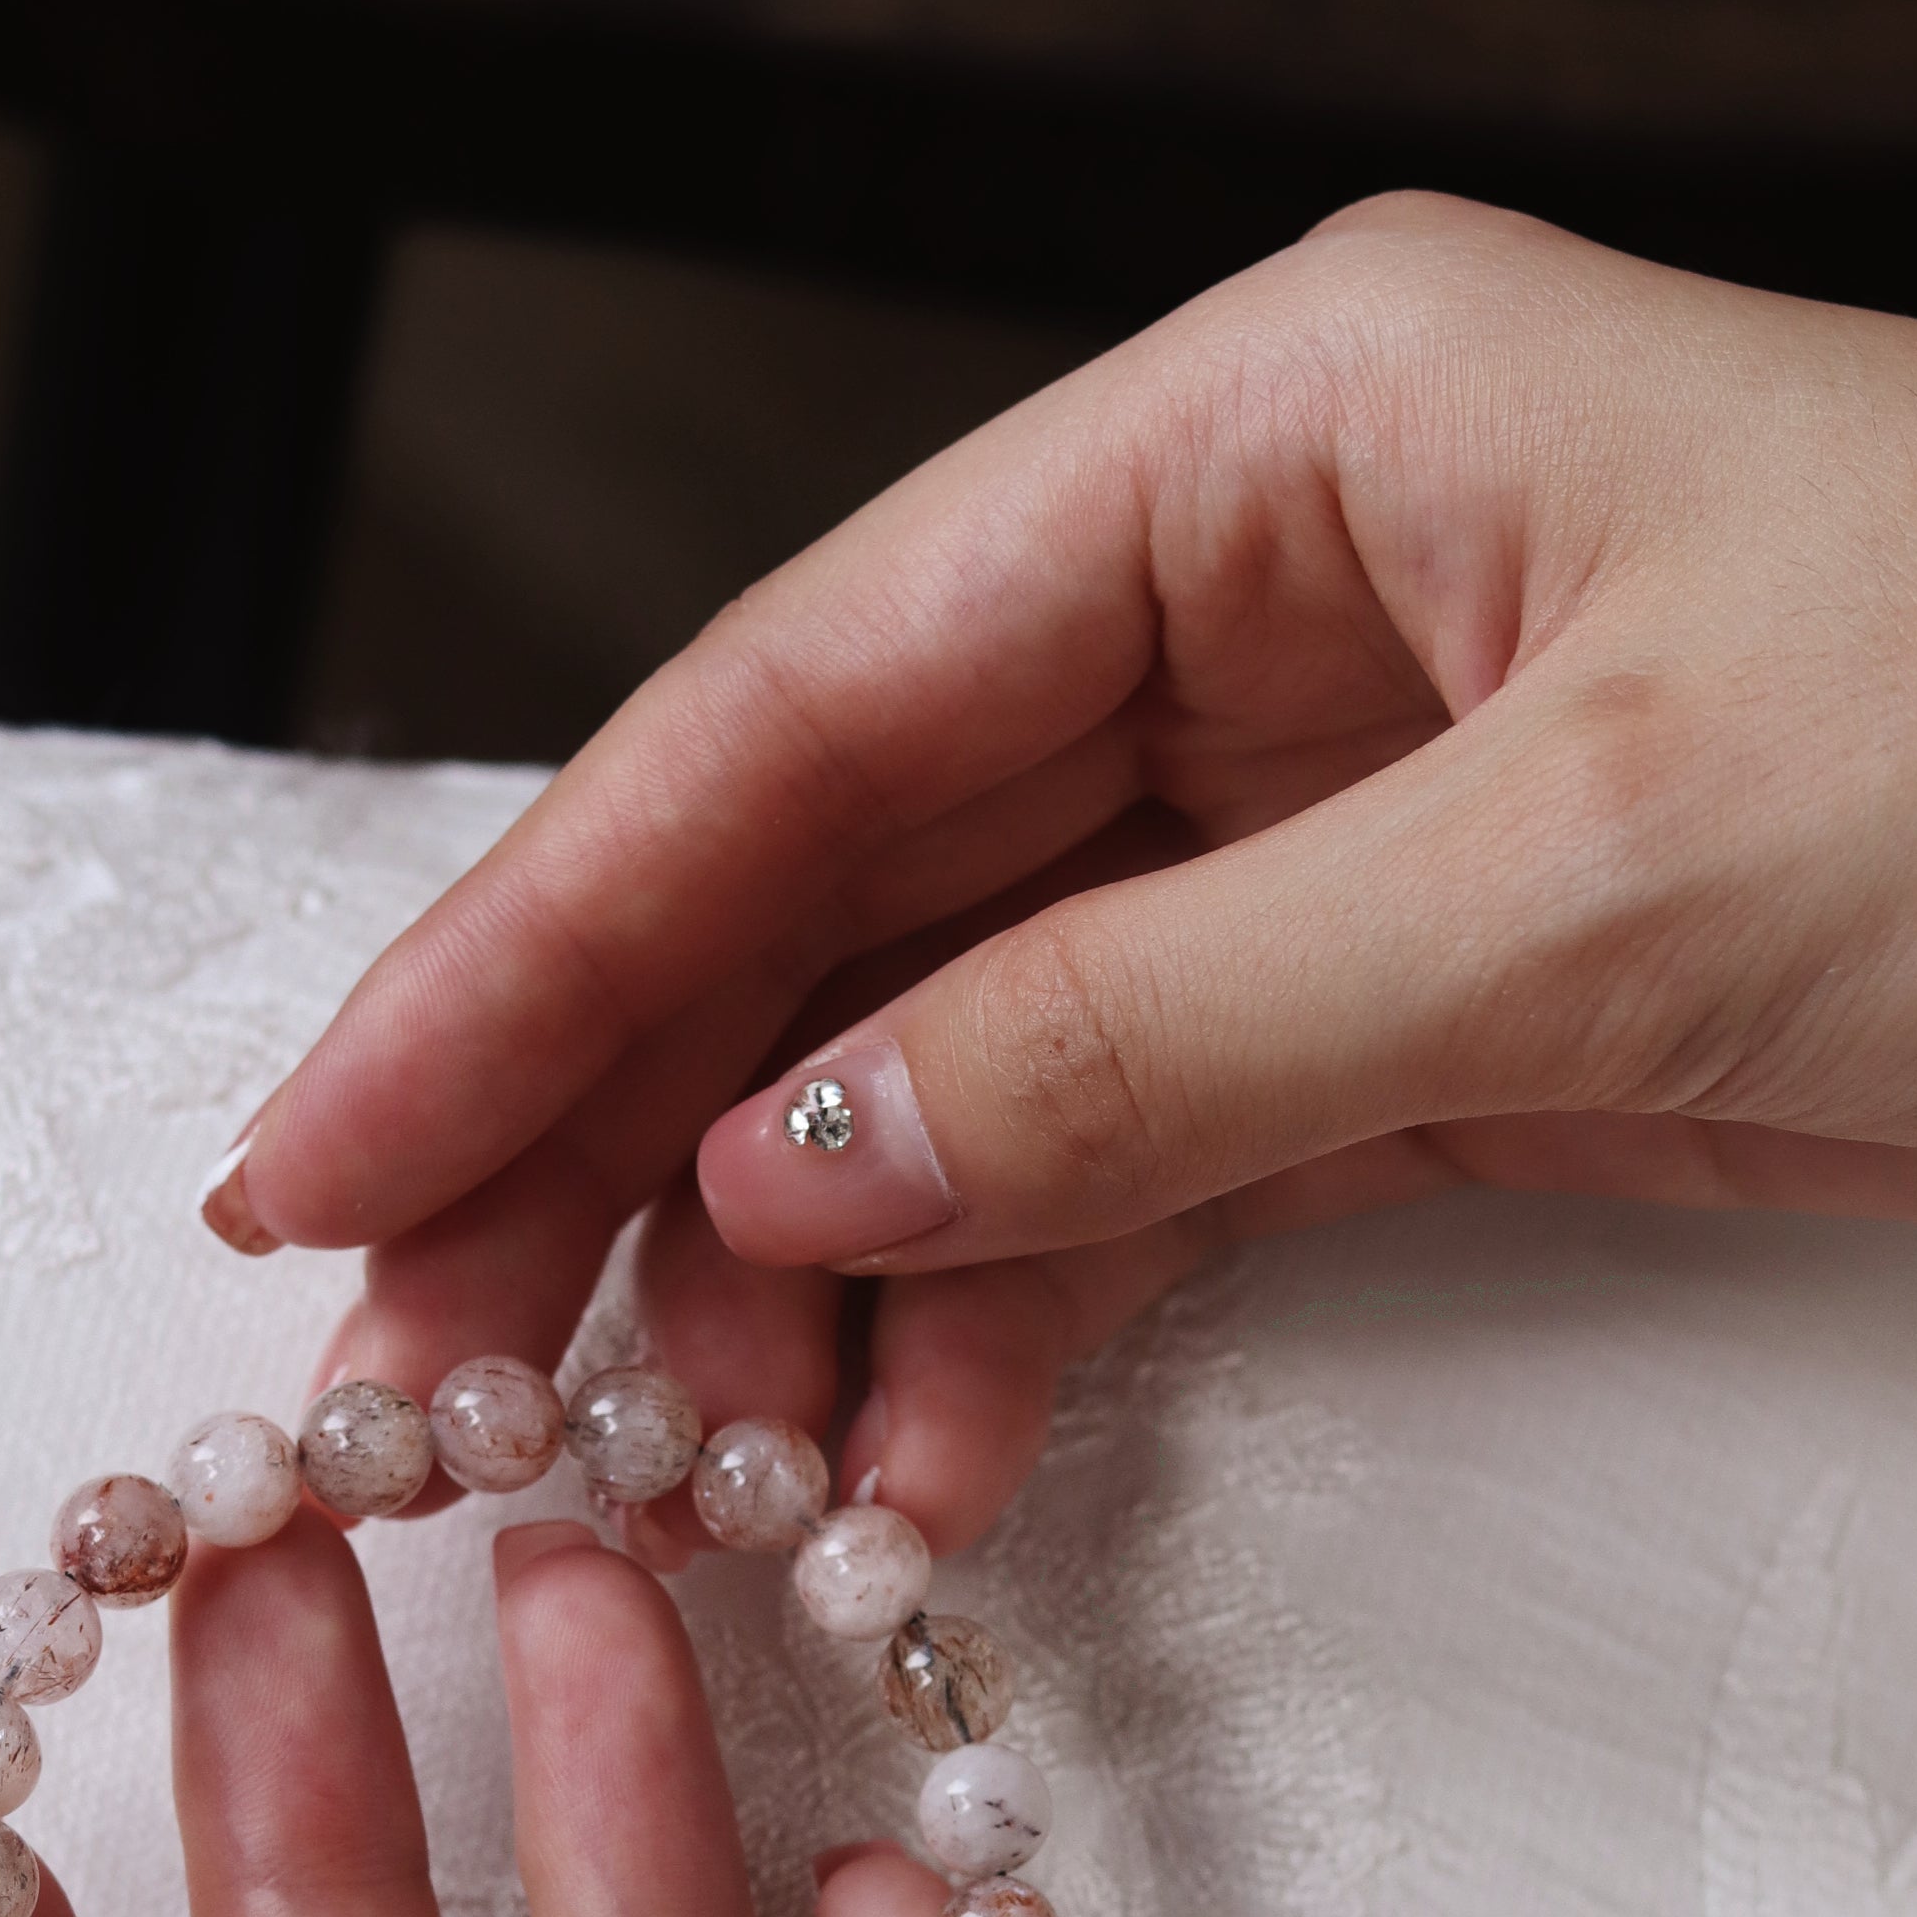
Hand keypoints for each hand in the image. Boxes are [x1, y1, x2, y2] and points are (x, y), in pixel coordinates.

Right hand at [215, 192, 1916, 1550]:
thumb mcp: (1586, 876)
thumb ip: (1149, 1028)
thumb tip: (786, 1155)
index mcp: (1277, 441)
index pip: (807, 703)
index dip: (540, 937)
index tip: (330, 1145)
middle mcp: (1264, 611)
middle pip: (838, 888)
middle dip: (614, 1130)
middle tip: (410, 1365)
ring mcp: (1331, 832)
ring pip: (962, 1057)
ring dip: (806, 1272)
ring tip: (659, 1475)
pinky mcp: (1422, 1022)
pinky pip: (1137, 1173)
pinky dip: (1018, 1324)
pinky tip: (908, 1467)